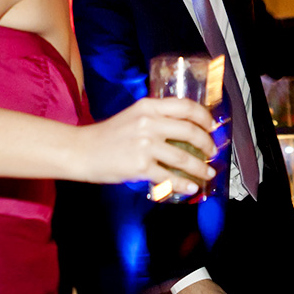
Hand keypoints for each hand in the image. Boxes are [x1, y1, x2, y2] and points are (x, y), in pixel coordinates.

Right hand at [76, 98, 216, 194]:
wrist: (81, 150)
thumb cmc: (107, 135)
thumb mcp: (133, 115)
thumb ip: (155, 117)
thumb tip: (184, 128)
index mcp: (148, 106)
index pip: (186, 106)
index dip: (204, 117)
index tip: (212, 126)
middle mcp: (148, 123)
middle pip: (190, 131)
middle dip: (207, 144)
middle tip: (212, 151)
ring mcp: (144, 145)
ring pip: (183, 157)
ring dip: (200, 168)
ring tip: (207, 173)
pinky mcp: (140, 166)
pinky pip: (169, 176)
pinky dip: (183, 183)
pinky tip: (190, 187)